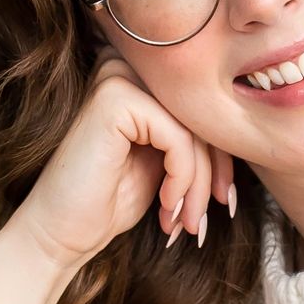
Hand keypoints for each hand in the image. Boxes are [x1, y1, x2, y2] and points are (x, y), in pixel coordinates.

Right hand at [15, 41, 239, 273]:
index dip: (221, 159)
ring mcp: (118, 78)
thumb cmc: (107, 203)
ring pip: (194, 131)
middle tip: (202, 221)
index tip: (224, 202)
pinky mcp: (116, 98)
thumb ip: (193, 142)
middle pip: (201, 117)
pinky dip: (182, 179)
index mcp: (137, 82)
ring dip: (198, 186)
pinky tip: (166, 207)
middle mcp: (126, 70)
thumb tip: (244, 139)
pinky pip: (178, 138)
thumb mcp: (163, 167)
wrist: (59, 233)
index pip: (200, 110)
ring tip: (185, 222)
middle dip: (213, 176)